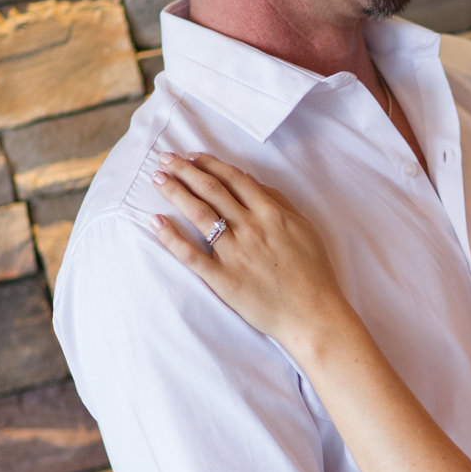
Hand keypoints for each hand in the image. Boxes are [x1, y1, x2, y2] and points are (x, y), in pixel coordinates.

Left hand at [151, 153, 345, 353]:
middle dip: (186, 171)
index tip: (193, 157)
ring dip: (176, 192)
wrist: (313, 314)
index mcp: (271, 214)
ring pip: (199, 214)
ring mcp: (235, 253)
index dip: (210, 164)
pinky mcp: (223, 279)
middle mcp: (250, 228)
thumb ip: (279, 202)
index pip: (234, 180)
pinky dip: (171, 237)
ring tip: (158, 179)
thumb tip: (252, 181)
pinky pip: (191, 255)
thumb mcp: (305, 228)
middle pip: (212, 190)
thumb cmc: (314, 273)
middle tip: (166, 159)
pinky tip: (156, 222)